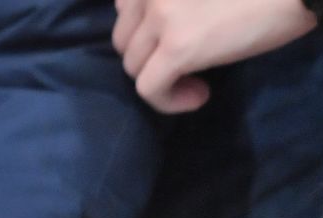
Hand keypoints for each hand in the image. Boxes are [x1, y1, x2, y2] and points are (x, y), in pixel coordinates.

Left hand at [112, 0, 318, 111]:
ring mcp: (160, 16)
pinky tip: (200, 95)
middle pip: (124, 39)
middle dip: (150, 57)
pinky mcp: (177, 47)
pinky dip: (168, 101)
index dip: (144, 30)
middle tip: (186, 64)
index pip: (123, 6)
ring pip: (133, 66)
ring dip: (161, 80)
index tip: (173, 39)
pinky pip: (149, 89)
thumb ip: (170, 0)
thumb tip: (153, 32)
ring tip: (197, 80)